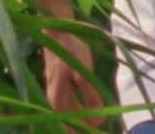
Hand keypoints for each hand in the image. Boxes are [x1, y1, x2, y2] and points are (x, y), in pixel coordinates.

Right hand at [36, 0, 101, 131]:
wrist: (57, 32)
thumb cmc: (71, 50)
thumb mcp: (84, 73)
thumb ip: (91, 98)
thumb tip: (99, 122)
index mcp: (58, 101)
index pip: (71, 130)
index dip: (86, 132)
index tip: (100, 130)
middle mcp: (53, 102)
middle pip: (69, 125)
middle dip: (84, 128)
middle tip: (102, 125)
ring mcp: (54, 95)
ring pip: (68, 117)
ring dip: (82, 121)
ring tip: (98, 120)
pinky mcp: (57, 88)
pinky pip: (67, 108)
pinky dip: (78, 112)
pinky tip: (89, 109)